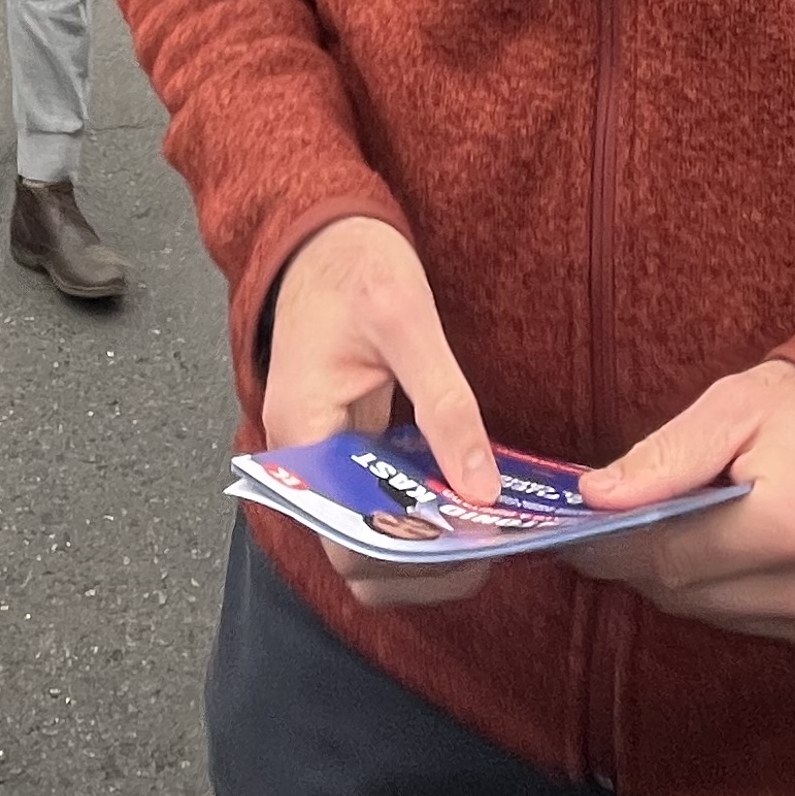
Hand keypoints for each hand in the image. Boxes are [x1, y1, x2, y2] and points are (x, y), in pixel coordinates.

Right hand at [262, 218, 500, 607]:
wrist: (325, 233)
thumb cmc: (355, 264)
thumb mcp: (408, 321)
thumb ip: (445, 403)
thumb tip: (482, 490)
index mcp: (303, 431)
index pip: (347, 541)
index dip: (409, 561)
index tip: (474, 550)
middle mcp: (305, 456)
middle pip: (360, 550)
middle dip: (425, 562)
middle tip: (492, 545)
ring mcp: (325, 453)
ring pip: (371, 532)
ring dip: (426, 545)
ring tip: (487, 530)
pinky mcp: (347, 444)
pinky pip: (380, 498)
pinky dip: (422, 511)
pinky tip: (469, 499)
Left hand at [570, 360, 794, 669]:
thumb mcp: (736, 407)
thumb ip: (665, 456)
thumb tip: (596, 500)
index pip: (670, 557)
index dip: (610, 548)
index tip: (571, 534)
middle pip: (688, 596)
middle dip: (643, 562)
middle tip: (610, 529)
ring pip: (717, 618)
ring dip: (688, 580)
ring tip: (680, 530)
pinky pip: (757, 630)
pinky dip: (733, 597)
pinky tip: (740, 554)